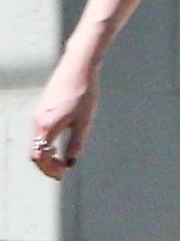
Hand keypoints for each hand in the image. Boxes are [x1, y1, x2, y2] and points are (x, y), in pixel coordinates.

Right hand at [30, 51, 100, 178]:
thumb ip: (76, 144)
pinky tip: (57, 143)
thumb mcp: (84, 122)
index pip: (40, 157)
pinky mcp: (41, 108)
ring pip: (35, 141)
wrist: (78, 67)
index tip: (63, 173)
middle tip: (60, 172)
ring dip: (45, 154)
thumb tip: (70, 163)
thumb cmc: (84, 93)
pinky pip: (38, 132)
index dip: (50, 169)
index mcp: (47, 126)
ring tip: (60, 160)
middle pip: (34, 151)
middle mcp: (37, 121)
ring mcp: (37, 113)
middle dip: (46, 164)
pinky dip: (44, 143)